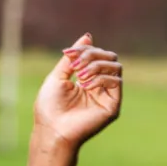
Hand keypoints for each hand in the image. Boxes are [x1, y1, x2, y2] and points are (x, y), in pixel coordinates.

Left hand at [33, 33, 121, 149]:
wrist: (51, 129)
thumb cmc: (50, 106)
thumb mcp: (58, 76)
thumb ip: (73, 57)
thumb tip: (88, 36)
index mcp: (86, 79)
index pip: (96, 55)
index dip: (84, 50)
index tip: (68, 54)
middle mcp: (99, 86)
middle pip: (109, 57)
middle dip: (92, 54)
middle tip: (75, 65)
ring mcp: (107, 96)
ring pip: (116, 67)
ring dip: (96, 65)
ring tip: (80, 77)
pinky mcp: (113, 105)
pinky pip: (116, 82)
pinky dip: (100, 78)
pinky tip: (86, 86)